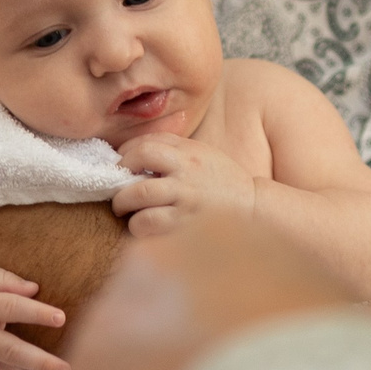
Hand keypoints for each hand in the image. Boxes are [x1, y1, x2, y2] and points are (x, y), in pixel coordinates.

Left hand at [111, 134, 256, 235]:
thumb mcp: (201, 153)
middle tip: (117, 190)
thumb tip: (132, 150)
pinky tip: (142, 226)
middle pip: (137, 161)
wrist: (253, 207)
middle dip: (118, 178)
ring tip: (125, 211)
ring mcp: (185, 198)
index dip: (125, 154)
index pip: (145, 143)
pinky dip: (137, 225)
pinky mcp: (184, 223)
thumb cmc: (222, 180)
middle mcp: (185, 171)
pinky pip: (148, 223)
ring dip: (123, 204)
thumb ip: (172, 148)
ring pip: (138, 195)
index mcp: (188, 152)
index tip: (121, 166)